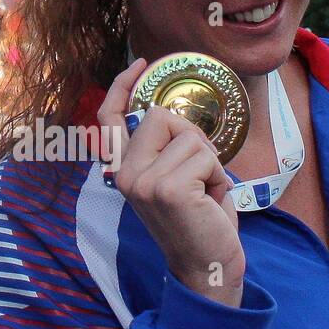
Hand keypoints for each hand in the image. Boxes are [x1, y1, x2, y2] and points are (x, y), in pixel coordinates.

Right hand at [97, 59, 245, 307]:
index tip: (141, 63)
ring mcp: (142, 181)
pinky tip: (210, 201)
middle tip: (199, 174)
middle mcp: (125, 174)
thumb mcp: (173, 178)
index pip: (111, 119)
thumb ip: (164, 149)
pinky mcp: (167, 189)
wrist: (206, 265)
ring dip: (209, 162)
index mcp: (123, 170)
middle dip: (192, 137)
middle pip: (161, 115)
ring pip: (189, 137)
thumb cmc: (197, 220)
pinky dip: (218, 176)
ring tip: (204, 193)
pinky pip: (204, 156)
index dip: (122, 86)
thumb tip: (168, 111)